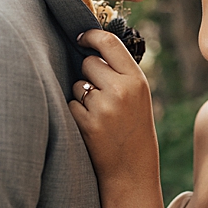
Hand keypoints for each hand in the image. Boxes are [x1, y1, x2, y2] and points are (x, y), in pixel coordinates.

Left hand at [69, 29, 158, 179]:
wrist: (132, 171)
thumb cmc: (133, 128)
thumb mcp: (138, 96)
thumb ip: (119, 71)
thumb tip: (89, 43)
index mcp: (137, 80)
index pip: (109, 43)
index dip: (90, 35)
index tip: (81, 37)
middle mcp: (121, 91)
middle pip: (88, 63)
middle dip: (88, 74)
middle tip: (101, 95)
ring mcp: (104, 108)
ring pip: (77, 84)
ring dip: (81, 95)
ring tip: (100, 114)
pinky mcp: (87, 124)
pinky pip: (70, 103)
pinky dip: (75, 112)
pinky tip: (91, 126)